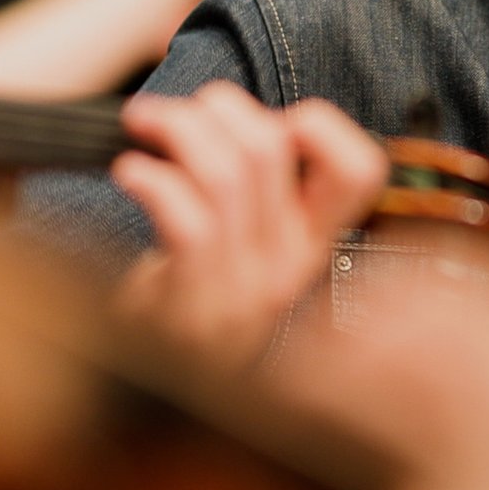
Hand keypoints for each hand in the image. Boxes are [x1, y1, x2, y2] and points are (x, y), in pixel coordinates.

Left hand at [107, 84, 385, 366]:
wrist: (151, 383)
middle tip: (171, 111)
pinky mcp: (193, 300)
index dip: (322, 126)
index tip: (266, 119)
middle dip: (214, 107)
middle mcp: (290, 265)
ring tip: (141, 126)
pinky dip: (147, 177)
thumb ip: (263, 188)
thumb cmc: (192, 296)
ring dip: (173, 129)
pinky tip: (128, 173)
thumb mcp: (247, 247)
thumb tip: (241, 114)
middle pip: (270, 147)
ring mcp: (245, 287)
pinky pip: (182, 213)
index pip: (360, 171)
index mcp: (313, 244)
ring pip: (224, 172)